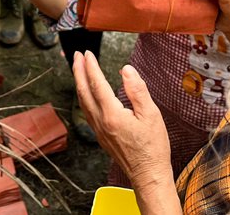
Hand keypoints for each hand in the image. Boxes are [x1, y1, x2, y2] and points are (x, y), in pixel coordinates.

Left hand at [73, 52, 173, 190]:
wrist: (148, 176)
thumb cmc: (153, 148)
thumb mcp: (151, 115)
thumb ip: (137, 90)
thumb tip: (126, 70)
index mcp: (112, 115)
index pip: (97, 84)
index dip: (91, 67)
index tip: (87, 54)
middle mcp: (101, 122)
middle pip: (84, 92)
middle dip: (78, 71)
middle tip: (76, 56)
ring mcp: (99, 130)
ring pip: (83, 102)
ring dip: (79, 83)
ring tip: (79, 70)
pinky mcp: (101, 136)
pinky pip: (87, 112)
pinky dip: (84, 97)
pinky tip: (88, 93)